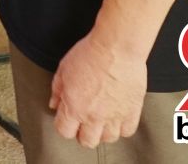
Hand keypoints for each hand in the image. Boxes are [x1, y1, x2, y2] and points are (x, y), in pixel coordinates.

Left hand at [50, 32, 146, 148]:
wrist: (116, 48)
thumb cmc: (90, 54)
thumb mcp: (63, 69)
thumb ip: (57, 90)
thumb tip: (55, 104)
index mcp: (74, 107)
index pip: (64, 131)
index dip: (64, 125)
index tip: (66, 118)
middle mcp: (94, 116)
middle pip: (87, 141)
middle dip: (83, 133)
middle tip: (83, 122)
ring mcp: (115, 116)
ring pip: (108, 138)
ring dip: (103, 131)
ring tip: (101, 119)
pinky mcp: (133, 111)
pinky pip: (127, 130)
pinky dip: (122, 127)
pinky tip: (117, 116)